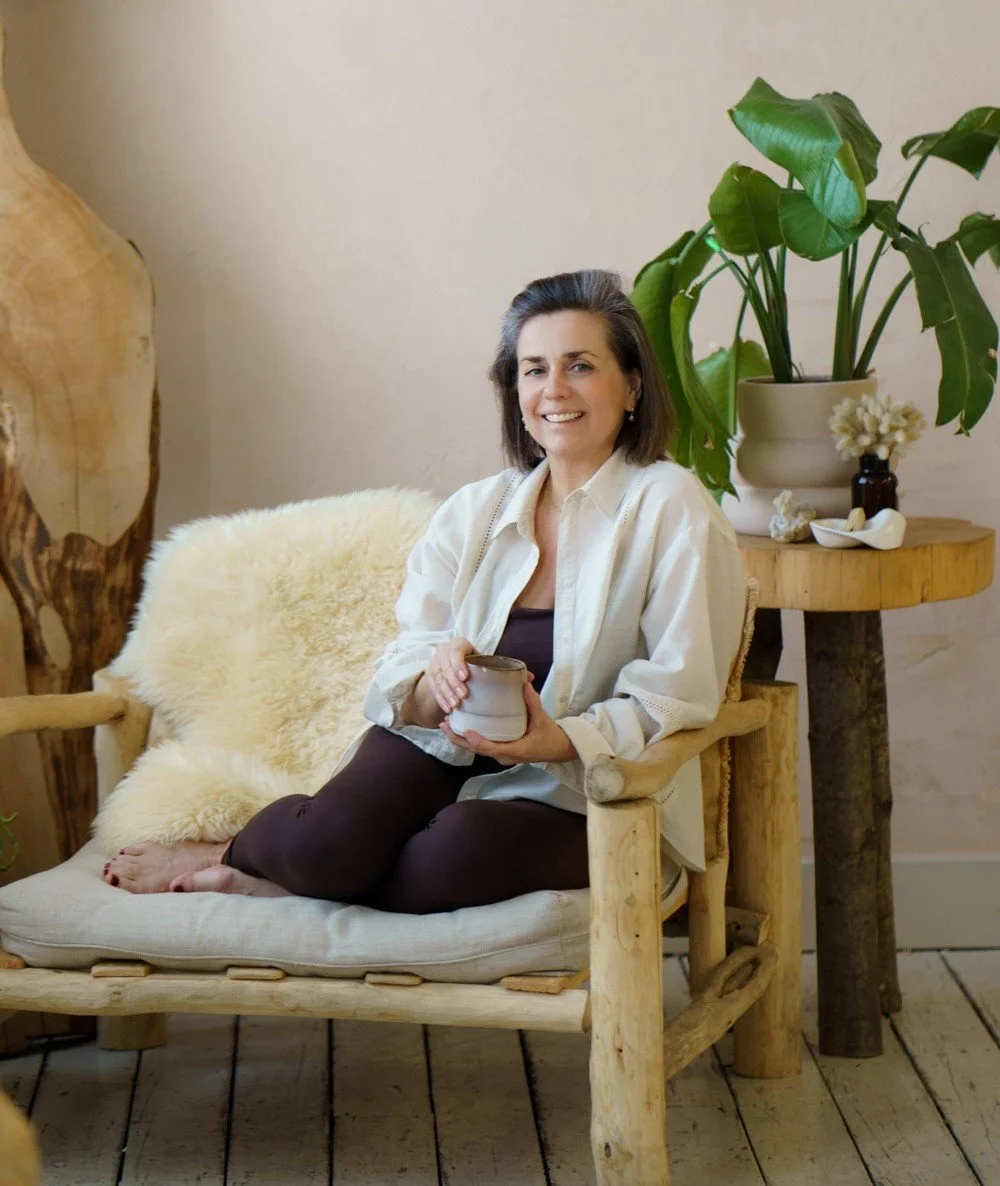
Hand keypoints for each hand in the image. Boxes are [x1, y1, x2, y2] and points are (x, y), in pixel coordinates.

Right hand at [423, 637, 477, 714]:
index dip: (459, 665)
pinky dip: (441, 698)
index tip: (465, 677)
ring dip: (447, 693)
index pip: (456, 653)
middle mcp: (443, 650)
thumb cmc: (473, 660)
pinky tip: (447, 707)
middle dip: (454, 683)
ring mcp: (434, 662)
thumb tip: (497, 675)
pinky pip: (433, 687)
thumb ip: (484, 664)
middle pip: (446, 667)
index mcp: (458, 644)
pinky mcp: (429, 673)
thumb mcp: (479, 658)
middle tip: (463, 695)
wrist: (454, 660)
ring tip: (455, 704)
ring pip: (439, 678)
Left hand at [440, 681, 577, 765]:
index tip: (465, 730)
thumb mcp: (542, 719)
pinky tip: (461, 727)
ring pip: (476, 749)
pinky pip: (481, 746)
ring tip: (446, 724)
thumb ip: (533, 702)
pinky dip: (469, 738)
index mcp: (514, 750)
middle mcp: (504, 755)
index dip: (476, 740)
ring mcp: (501, 755)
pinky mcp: (501, 751)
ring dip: (460, 738)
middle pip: (476, 750)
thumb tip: (524, 683)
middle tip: (444, 724)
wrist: (559, 749)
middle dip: (458, 738)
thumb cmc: (550, 736)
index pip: (490, 748)